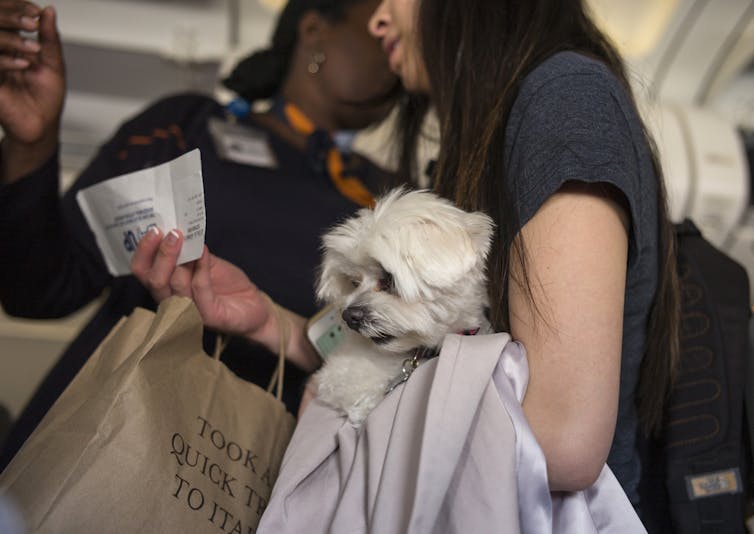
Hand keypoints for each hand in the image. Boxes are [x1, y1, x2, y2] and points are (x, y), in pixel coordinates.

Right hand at [0, 2, 64, 181]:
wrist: (41, 125)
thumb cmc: (46, 97)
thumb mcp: (53, 63)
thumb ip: (49, 38)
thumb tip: (49, 11)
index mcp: (12, 44)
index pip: (8, 17)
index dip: (17, 9)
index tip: (35, 11)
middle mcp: (0, 51)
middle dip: (12, 18)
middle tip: (31, 22)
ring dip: (11, 39)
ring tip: (34, 49)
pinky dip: (6, 60)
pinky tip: (24, 64)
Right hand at [131, 229, 272, 340]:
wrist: (254, 305)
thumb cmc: (226, 285)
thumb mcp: (203, 262)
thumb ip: (188, 251)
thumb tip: (178, 231)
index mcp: (165, 287)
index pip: (142, 272)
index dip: (143, 251)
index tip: (154, 229)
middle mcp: (172, 302)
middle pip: (154, 280)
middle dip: (161, 253)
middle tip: (173, 233)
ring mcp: (189, 312)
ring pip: (174, 285)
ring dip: (180, 258)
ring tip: (188, 239)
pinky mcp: (210, 316)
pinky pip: (200, 291)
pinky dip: (201, 269)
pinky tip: (204, 254)